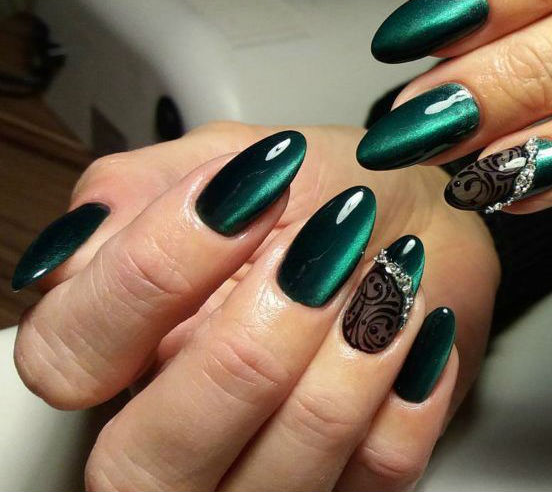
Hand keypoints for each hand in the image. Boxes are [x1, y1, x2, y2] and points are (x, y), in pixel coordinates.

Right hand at [13, 122, 498, 490]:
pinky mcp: (349, 480)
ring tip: (384, 284)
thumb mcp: (224, 155)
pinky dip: (408, 390)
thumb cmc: (324, 191)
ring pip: (273, 483)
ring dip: (345, 364)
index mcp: (123, 345)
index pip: (69, 357)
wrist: (419, 218)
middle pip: (150, 463)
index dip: (151, 273)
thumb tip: (83, 239)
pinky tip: (413, 328)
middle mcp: (178, 426)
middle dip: (247, 353)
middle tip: (320, 262)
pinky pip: (375, 476)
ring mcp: (262, 468)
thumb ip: (139, 188)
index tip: (246, 197)